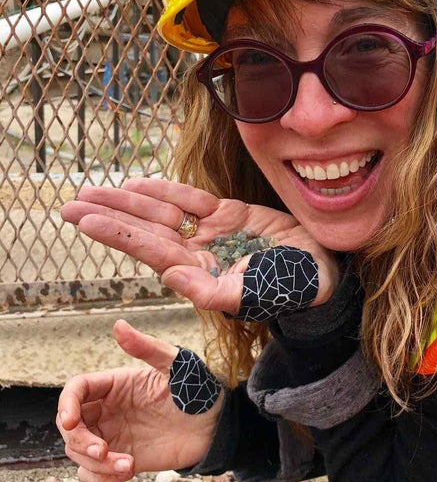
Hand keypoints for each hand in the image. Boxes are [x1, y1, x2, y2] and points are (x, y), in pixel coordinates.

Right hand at [57, 320, 220, 481]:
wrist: (216, 425)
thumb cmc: (197, 387)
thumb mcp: (174, 364)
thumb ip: (146, 347)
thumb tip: (119, 325)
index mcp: (114, 385)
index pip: (75, 391)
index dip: (66, 404)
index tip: (71, 422)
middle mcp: (107, 410)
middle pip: (70, 427)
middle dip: (80, 442)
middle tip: (103, 451)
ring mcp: (113, 436)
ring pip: (79, 453)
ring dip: (94, 464)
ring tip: (126, 465)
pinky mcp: (122, 459)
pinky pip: (95, 474)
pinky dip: (102, 479)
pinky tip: (126, 472)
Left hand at [61, 178, 338, 315]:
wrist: (324, 275)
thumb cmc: (292, 290)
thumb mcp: (253, 296)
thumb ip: (213, 294)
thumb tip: (172, 279)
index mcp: (198, 272)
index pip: (148, 249)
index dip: (116, 231)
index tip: (82, 219)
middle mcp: (198, 252)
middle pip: (144, 228)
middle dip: (107, 214)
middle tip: (68, 203)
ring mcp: (212, 233)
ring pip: (161, 211)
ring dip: (126, 200)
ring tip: (90, 190)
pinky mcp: (230, 215)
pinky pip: (190, 199)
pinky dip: (163, 189)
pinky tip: (136, 184)